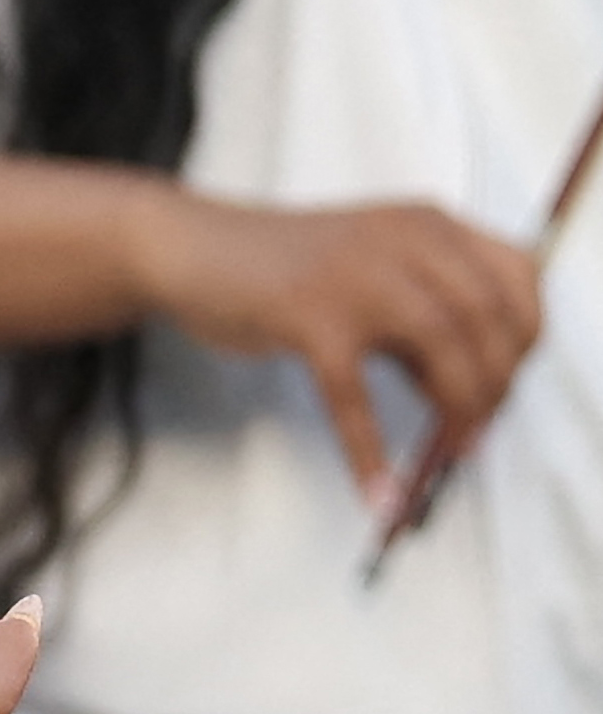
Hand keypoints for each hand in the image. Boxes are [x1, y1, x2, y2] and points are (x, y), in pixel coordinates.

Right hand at [130, 188, 538, 503]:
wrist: (188, 247)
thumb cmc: (277, 267)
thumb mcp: (369, 272)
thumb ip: (420, 317)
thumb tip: (466, 392)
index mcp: (426, 224)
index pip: (517, 277)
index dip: (526, 337)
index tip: (509, 382)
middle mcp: (403, 240)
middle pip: (490, 319)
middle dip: (496, 387)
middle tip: (476, 433)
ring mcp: (355, 276)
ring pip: (444, 349)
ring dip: (458, 413)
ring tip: (445, 455)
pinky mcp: (307, 316)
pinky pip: (352, 397)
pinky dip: (369, 452)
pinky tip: (377, 489)